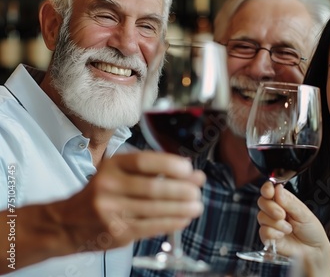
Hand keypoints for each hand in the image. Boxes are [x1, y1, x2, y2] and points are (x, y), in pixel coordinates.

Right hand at [51, 151, 205, 250]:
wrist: (69, 222)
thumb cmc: (103, 192)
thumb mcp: (123, 173)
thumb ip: (157, 172)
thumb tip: (194, 175)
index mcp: (112, 166)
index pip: (145, 161)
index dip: (171, 165)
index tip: (189, 169)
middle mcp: (109, 185)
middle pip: (153, 187)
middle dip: (181, 190)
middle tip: (197, 191)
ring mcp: (111, 210)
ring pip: (154, 209)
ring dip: (181, 208)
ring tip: (197, 206)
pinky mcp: (116, 231)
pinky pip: (150, 226)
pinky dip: (171, 222)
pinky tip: (183, 218)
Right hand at [258, 182, 329, 275]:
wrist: (313, 251)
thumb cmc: (312, 231)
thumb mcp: (304, 213)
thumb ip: (289, 202)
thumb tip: (277, 189)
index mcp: (283, 201)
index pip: (269, 190)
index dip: (267, 189)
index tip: (269, 191)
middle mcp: (274, 211)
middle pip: (262, 201)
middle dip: (271, 207)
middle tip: (283, 214)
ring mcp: (270, 223)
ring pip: (261, 216)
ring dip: (277, 223)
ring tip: (289, 229)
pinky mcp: (267, 237)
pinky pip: (263, 231)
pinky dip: (274, 233)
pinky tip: (283, 235)